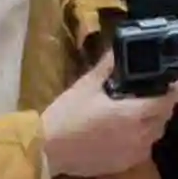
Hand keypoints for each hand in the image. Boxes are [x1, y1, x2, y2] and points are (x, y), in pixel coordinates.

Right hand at [42, 52, 177, 176]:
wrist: (49, 149)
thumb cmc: (66, 115)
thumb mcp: (84, 86)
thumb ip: (106, 68)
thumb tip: (117, 51)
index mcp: (133, 114)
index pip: (167, 99)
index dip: (170, 88)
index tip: (165, 80)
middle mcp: (141, 134)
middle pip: (163, 116)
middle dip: (159, 102)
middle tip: (144, 91)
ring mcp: (136, 151)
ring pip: (155, 132)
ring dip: (151, 119)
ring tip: (132, 109)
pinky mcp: (127, 162)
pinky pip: (143, 146)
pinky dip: (140, 135)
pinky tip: (122, 129)